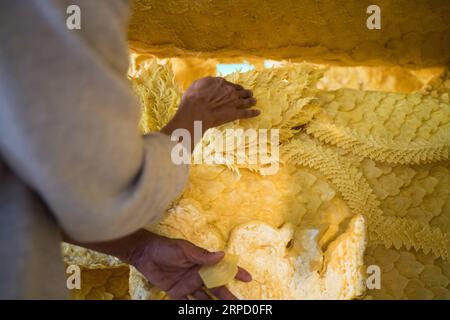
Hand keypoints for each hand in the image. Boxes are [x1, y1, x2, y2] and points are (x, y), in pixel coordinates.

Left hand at [129, 232, 251, 299]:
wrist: (144, 254)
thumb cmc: (165, 248)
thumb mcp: (184, 250)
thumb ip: (201, 255)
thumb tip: (222, 255)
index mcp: (202, 263)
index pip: (222, 267)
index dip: (235, 272)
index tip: (248, 278)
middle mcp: (197, 274)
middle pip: (216, 287)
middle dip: (227, 296)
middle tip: (237, 304)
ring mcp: (188, 284)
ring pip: (205, 298)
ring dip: (213, 305)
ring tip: (222, 311)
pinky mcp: (177, 292)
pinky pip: (187, 304)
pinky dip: (194, 309)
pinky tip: (202, 313)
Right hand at [161, 77, 258, 149]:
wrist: (196, 111)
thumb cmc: (192, 99)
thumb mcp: (196, 85)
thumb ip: (205, 83)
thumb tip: (209, 82)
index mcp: (219, 82)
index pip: (228, 83)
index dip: (231, 86)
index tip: (233, 88)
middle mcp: (229, 90)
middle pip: (240, 90)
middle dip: (244, 91)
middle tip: (248, 93)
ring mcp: (234, 102)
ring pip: (246, 100)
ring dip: (251, 100)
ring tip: (254, 100)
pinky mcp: (235, 113)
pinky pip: (247, 113)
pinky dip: (253, 113)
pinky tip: (258, 112)